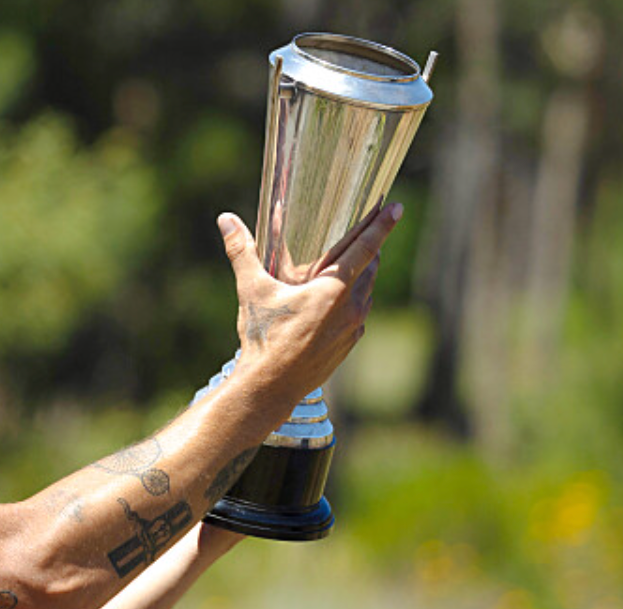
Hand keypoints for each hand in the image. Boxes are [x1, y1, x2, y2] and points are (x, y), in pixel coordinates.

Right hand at [216, 203, 399, 402]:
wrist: (270, 387)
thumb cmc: (263, 337)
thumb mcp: (252, 290)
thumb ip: (242, 251)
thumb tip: (226, 219)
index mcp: (333, 289)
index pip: (365, 248)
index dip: (381, 225)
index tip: (396, 207)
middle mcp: (350, 308)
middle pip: (370, 269)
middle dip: (371, 249)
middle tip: (371, 232)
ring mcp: (352, 329)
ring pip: (365, 294)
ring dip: (362, 277)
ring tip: (352, 267)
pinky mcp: (347, 346)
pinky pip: (357, 317)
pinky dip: (352, 303)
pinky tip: (338, 304)